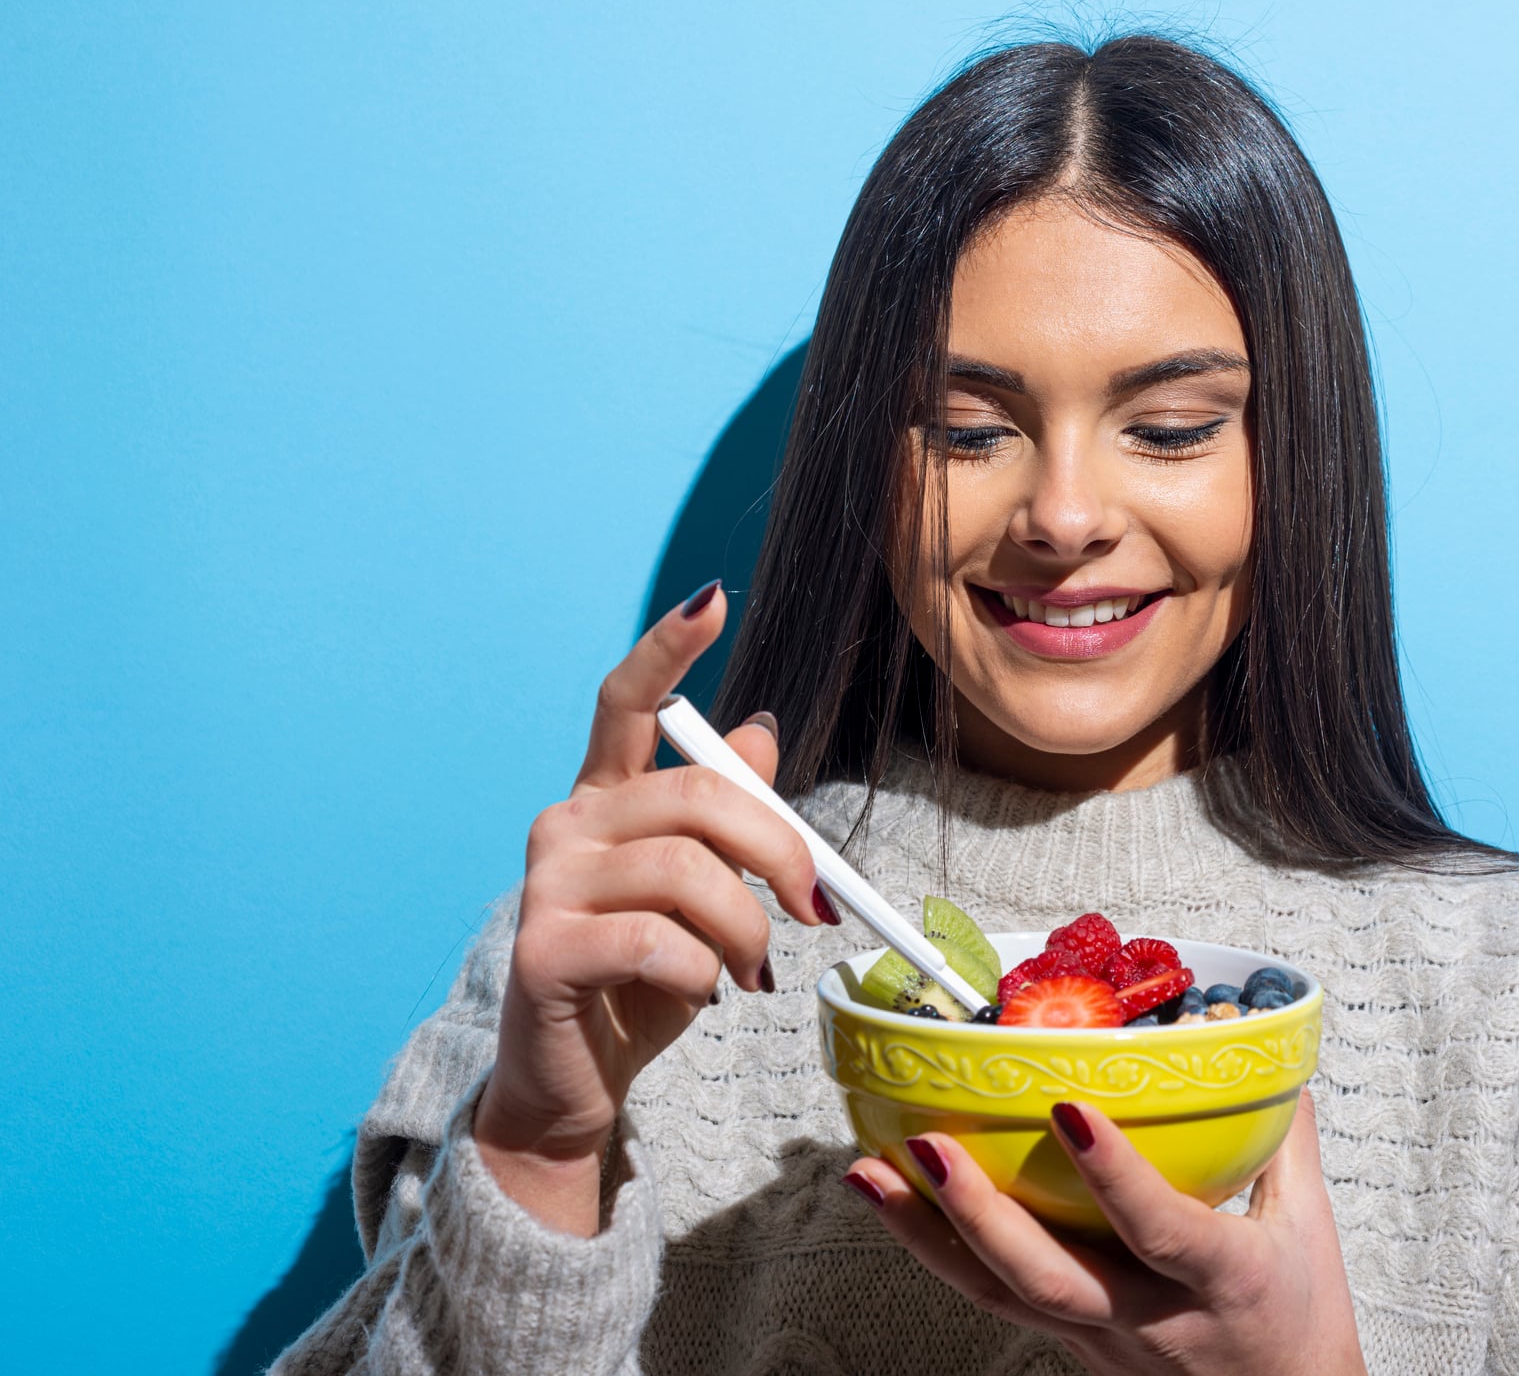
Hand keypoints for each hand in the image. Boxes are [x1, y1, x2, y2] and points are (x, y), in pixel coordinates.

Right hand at [473, 581, 835, 1233]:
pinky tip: (694, 993)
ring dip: (745, 931)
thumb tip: (759, 726)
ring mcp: (546, 883)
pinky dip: (699, 973)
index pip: (629, 700)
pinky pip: (657, 942)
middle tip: (815, 909)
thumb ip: (724, 815)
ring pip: (687, 873)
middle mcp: (568, 823)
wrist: (575, 1080)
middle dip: (779, 851)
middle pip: (699, 794)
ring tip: (747, 972)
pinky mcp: (542, 950)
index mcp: (607, 797)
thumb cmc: (643, 978)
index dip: (669, 647)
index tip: (713, 598)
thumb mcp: (702, 891)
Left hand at [844, 1089, 1365, 1375]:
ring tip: (867, 1172)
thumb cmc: (1301, 1324)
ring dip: (925, 1234)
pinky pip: (995, 1296)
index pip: (1163, 1230)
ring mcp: (1100, 1340)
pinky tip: (891, 1201)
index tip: (1070, 1109)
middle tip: (926, 1146)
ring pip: (1001, 1294)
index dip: (1116, 1174)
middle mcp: (1150, 1319)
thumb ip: (1282, 1134)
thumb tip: (1265, 1047)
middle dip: (980, 1213)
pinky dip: (936, 1250)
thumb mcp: (1310, 1228)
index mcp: (1222, 1282)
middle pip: (1050, 1279)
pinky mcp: (1068, 1344)